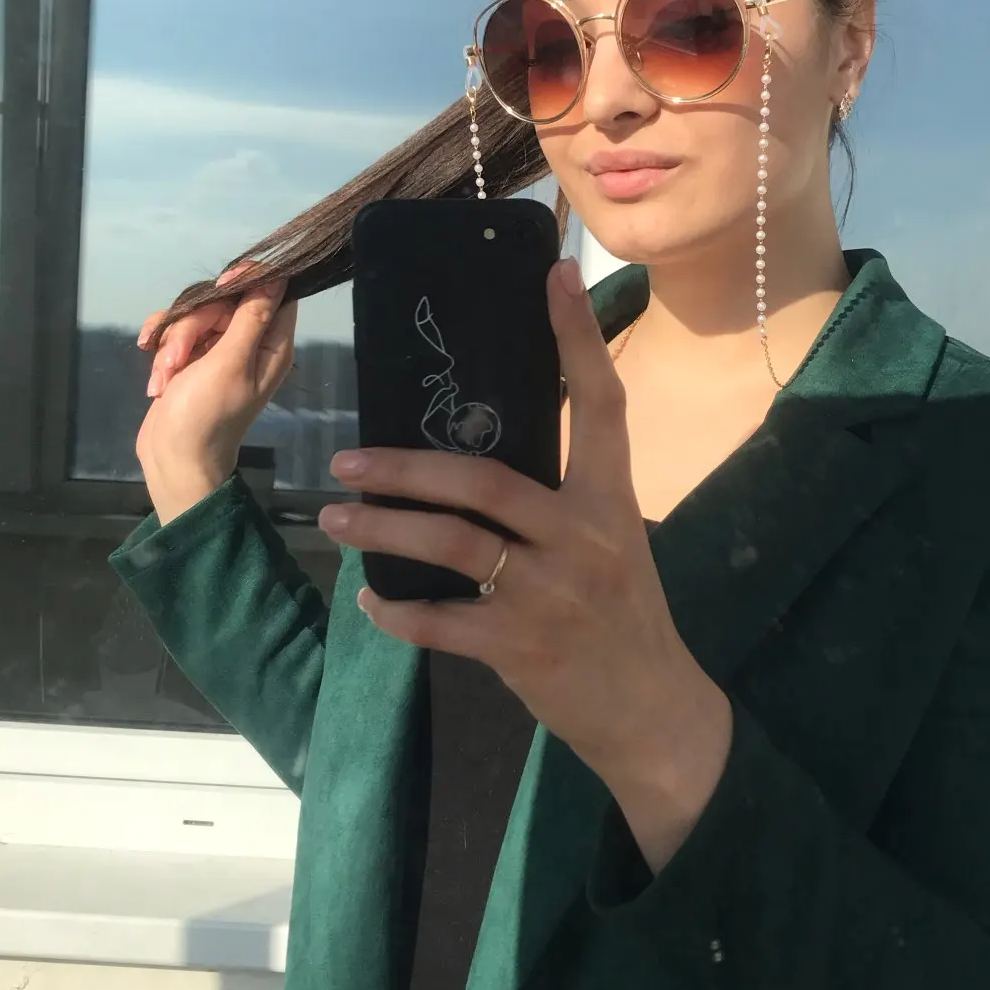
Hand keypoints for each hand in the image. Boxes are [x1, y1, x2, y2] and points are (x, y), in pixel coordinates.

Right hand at [136, 281, 296, 524]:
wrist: (173, 458)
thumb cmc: (207, 415)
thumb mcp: (231, 363)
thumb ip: (251, 317)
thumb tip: (279, 276)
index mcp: (271, 345)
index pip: (274, 292)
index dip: (249, 281)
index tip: (223, 286)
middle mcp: (249, 343)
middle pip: (224, 301)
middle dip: (192, 326)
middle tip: (180, 359)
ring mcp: (218, 350)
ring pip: (194, 316)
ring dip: (173, 344)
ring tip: (167, 377)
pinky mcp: (192, 357)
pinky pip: (175, 332)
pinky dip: (162, 352)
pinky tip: (156, 378)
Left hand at [318, 258, 731, 870]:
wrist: (655, 714)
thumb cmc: (625, 619)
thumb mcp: (614, 544)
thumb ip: (562, 502)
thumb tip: (476, 459)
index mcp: (612, 502)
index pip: (600, 404)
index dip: (576, 338)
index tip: (553, 275)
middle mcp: (584, 540)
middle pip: (484, 481)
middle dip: (406, 467)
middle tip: (348, 457)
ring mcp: (552, 596)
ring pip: (452, 545)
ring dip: (384, 529)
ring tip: (335, 517)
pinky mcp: (522, 648)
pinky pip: (442, 621)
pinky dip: (398, 611)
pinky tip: (370, 600)